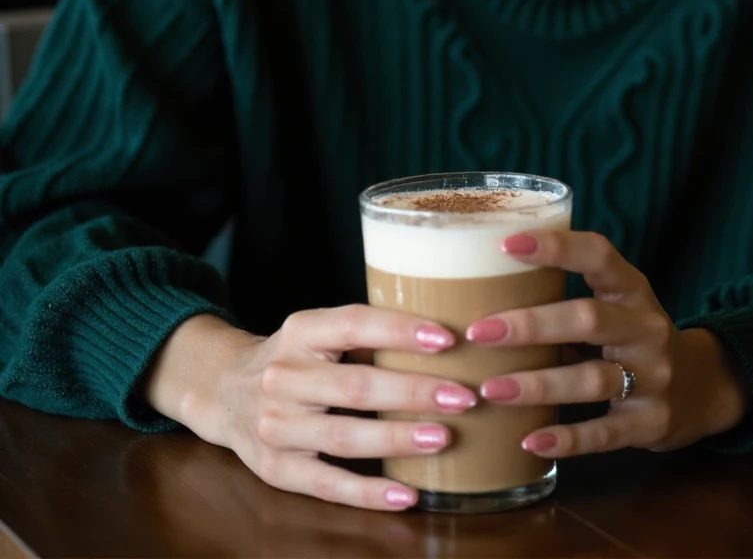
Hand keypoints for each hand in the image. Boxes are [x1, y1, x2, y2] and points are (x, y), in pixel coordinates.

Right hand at [208, 306, 477, 510]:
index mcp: (300, 331)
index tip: (447, 339)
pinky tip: (406, 493)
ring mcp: (276, 426)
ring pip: (345, 436)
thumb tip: (445, 342)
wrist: (224, 390)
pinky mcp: (275, 469)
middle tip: (464, 396)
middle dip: (414, 392)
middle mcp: (282, 376)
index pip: (354, 324)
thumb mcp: (317, 333)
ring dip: (398, 440)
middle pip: (356, 386)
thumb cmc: (295, 358)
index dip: (400, 330)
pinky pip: (327, 484)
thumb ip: (366, 336)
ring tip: (443, 438)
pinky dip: (368, 492)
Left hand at [466, 229, 750, 457]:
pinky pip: (605, 433)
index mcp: (632, 289)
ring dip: (538, 384)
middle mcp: (647, 327)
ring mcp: (654, 377)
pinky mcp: (652, 423)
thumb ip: (566, 300)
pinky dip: (567, 438)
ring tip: (490, 390)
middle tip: (479, 331)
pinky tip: (529, 440)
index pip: (598, 255)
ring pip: (592, 379)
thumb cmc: (632, 338)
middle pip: (589, 319)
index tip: (506, 245)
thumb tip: (480, 296)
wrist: (702, 388)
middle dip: (531, 325)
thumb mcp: (614, 306)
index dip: (556, 247)